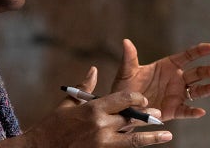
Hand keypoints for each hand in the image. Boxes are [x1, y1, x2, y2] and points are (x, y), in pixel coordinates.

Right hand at [17, 67, 172, 147]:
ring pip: (133, 138)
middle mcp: (100, 124)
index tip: (143, 99)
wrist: (42, 147)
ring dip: (151, 136)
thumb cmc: (54, 125)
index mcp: (93, 108)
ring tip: (167, 135)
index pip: (123, 98)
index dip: (137, 98)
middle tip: (159, 114)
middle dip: (146, 116)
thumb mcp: (68, 103)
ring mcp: (102, 142)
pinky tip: (148, 145)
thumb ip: (85, 87)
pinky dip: (136, 146)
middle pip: (130, 118)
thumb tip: (94, 70)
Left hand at [111, 39, 209, 120]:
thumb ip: (129, 58)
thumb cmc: (126, 86)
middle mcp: (176, 79)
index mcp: (167, 66)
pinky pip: (186, 111)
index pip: (187, 56)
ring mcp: (177, 95)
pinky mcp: (174, 110)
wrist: (123, 106)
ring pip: (196, 91)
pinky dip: (193, 112)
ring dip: (206, 89)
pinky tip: (201, 111)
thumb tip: (126, 41)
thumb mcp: (127, 71)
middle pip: (196, 74)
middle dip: (207, 71)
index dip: (199, 51)